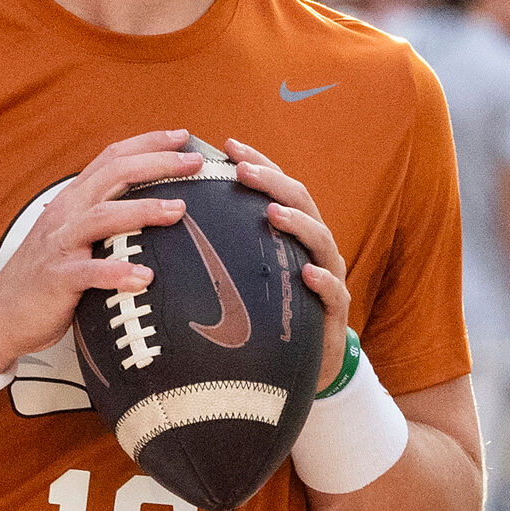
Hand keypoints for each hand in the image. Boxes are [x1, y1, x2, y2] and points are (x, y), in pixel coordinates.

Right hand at [0, 130, 201, 371]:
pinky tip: (144, 277)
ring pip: (103, 216)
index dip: (148, 143)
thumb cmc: (48, 273)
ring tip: (178, 211)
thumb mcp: (75, 235)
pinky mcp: (57, 278)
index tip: (183, 136)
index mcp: (75, 200)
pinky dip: (117, 273)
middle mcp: (67, 213)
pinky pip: (90, 272)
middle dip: (156, 164)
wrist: (2, 313)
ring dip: (143, 211)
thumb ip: (105, 218)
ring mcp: (61, 244)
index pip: (112, 158)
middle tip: (194, 162)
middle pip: (113, 175)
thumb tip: (153, 207)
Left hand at [223, 138, 352, 391]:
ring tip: (272, 212)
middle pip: (301, 202)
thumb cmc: (269, 315)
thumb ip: (227, 248)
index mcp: (294, 233)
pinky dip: (321, 280)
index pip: (278, 188)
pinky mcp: (336, 311)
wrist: (305, 365)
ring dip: (297, 223)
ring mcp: (330, 276)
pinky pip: (333, 291)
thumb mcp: (247, 276)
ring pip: (320, 240)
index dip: (258, 163)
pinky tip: (306, 274)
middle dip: (272, 182)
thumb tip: (173, 223)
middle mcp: (314, 247)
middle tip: (242, 169)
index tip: (228, 145)